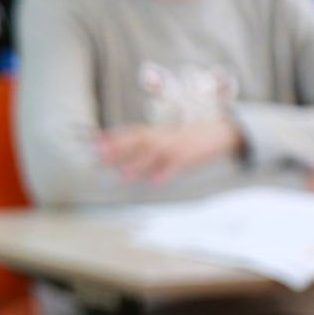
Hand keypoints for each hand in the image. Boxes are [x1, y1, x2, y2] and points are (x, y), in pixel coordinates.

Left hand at [97, 120, 241, 182]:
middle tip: (100, 157)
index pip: (130, 132)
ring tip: (124, 174)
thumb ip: (146, 147)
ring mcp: (176, 146)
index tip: (93, 141)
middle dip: (118, 149)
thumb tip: (123, 161)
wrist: (219, 132)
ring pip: (155, 154)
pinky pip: (177, 165)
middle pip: (137, 142)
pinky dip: (166, 173)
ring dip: (139, 164)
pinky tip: (155, 182)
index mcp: (157, 132)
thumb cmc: (188, 138)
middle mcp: (163, 137)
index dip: (112, 136)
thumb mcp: (166, 138)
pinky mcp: (190, 156)